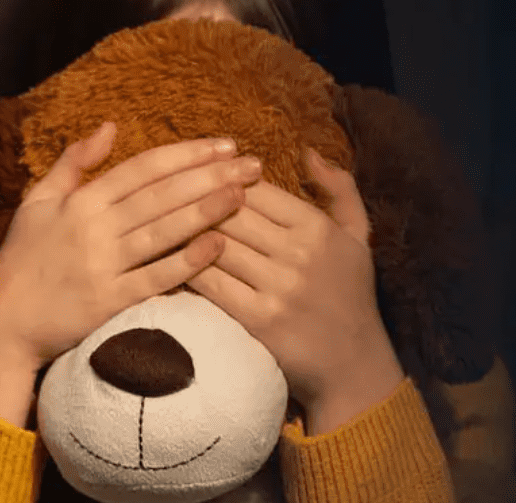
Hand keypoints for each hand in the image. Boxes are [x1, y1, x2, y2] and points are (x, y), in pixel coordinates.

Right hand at [0, 122, 263, 373]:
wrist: (1, 320)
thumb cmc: (22, 257)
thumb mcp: (38, 200)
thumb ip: (73, 162)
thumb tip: (109, 126)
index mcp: (81, 200)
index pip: (144, 168)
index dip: (187, 154)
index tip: (223, 144)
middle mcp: (95, 227)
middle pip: (162, 194)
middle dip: (211, 175)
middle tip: (252, 164)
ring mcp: (103, 265)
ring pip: (163, 231)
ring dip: (206, 210)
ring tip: (244, 195)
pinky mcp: (109, 302)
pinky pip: (154, 278)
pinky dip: (186, 261)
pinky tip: (217, 245)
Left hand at [188, 148, 403, 417]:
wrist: (353, 363)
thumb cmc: (352, 293)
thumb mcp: (358, 235)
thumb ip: (339, 188)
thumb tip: (307, 151)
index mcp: (317, 227)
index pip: (256, 189)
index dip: (224, 181)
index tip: (203, 181)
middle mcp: (298, 253)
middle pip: (229, 212)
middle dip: (197, 202)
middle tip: (167, 197)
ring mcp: (277, 287)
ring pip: (214, 244)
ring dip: (183, 231)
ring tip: (157, 222)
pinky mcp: (257, 319)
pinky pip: (209, 283)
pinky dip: (184, 268)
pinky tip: (167, 260)